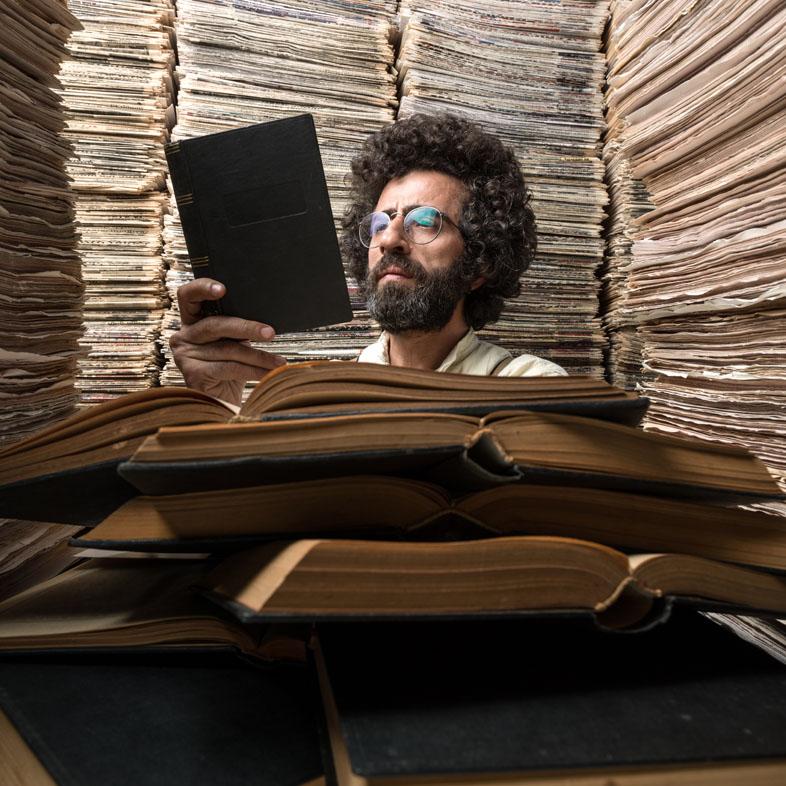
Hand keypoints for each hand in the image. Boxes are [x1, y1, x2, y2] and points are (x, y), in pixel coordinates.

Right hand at [170, 278, 285, 405]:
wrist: (222, 405)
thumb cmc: (231, 370)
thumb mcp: (233, 343)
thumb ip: (238, 328)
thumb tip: (266, 320)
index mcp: (192, 321)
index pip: (188, 296)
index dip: (202, 288)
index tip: (223, 289)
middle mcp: (183, 336)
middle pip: (215, 325)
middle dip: (247, 328)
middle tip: (271, 333)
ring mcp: (185, 356)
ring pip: (227, 349)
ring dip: (259, 356)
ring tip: (279, 362)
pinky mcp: (192, 374)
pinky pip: (229, 368)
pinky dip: (254, 371)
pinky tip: (270, 374)